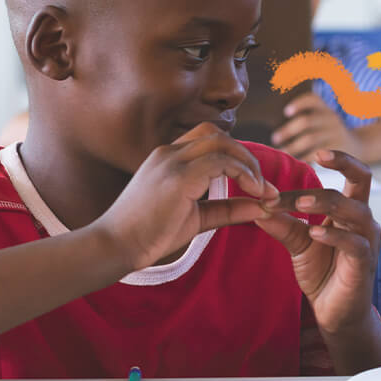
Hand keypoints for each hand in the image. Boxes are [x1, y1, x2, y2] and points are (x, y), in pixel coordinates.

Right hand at [93, 123, 278, 271]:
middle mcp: (169, 153)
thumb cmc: (150, 234)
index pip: (209, 141)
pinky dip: (243, 174)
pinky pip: (220, 162)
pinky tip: (254, 194)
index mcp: (168, 158)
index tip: (259, 185)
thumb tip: (260, 207)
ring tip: (261, 190)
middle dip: (247, 156)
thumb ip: (227, 209)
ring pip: (221, 143)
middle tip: (264, 186)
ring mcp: (171, 161)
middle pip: (218, 135)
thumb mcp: (196, 218)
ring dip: (248, 163)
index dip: (238, 157)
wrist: (116, 245)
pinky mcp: (177, 176)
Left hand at [252, 150, 380, 333]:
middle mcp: (364, 220)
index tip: (312, 152)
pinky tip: (314, 232)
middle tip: (316, 156)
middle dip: (343, 164)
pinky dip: (334, 235)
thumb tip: (257, 203)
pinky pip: (355, 243)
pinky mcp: (365, 263)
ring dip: (326, 202)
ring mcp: (368, 241)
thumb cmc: (322, 273)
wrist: (334, 313)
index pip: (354, 174)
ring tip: (299, 202)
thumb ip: (282, 223)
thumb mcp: (298, 243)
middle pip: (363, 180)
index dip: (338, 159)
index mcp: (351, 210)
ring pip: (356, 210)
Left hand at [273, 93, 357, 159]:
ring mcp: (337, 135)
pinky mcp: (340, 150)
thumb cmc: (331, 134)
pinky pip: (317, 155)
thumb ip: (308, 120)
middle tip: (275, 138)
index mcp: (326, 109)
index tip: (286, 112)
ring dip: (293, 146)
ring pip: (310, 139)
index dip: (299, 104)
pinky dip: (304, 158)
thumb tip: (278, 130)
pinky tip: (296, 162)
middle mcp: (332, 119)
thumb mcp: (325, 121)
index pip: (313, 100)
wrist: (359, 147)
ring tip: (282, 153)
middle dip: (288, 130)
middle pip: (307, 121)